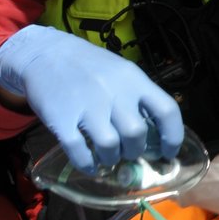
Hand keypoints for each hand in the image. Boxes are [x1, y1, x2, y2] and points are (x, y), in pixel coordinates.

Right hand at [0, 25, 183, 173]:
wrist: (45, 53)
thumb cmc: (90, 66)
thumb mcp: (122, 72)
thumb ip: (139, 98)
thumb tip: (155, 133)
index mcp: (135, 80)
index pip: (166, 110)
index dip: (172, 136)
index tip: (169, 152)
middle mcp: (114, 92)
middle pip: (136, 133)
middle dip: (135, 150)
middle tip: (129, 152)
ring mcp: (87, 106)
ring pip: (109, 145)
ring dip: (112, 158)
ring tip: (109, 157)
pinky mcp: (61, 118)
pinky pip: (79, 151)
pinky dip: (87, 164)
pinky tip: (90, 166)